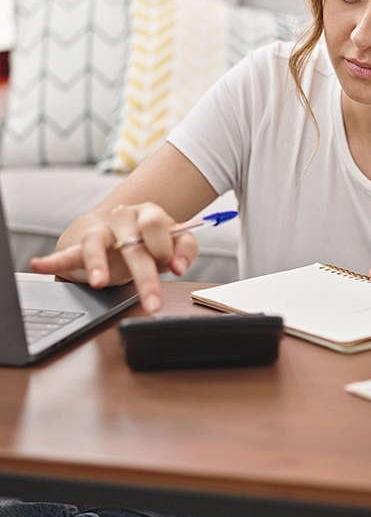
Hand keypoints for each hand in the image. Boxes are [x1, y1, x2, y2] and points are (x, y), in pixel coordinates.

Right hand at [29, 203, 199, 313]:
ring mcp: (101, 231)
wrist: (118, 228)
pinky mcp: (81, 246)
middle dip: (145, 276)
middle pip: (133, 245)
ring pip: (97, 243)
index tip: (173, 268)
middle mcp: (123, 218)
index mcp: (148, 214)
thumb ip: (184, 250)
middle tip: (152, 302)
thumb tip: (179, 265)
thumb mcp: (172, 243)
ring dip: (97, 263)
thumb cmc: (149, 239)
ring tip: (98, 283)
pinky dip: (53, 260)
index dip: (164, 244)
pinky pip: (67, 253)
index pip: (157, 224)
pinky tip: (40, 264)